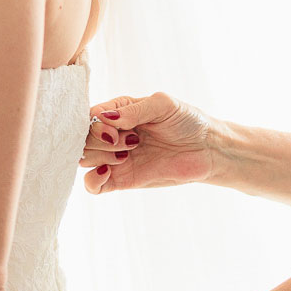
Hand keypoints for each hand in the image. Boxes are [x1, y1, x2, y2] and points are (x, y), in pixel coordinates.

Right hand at [82, 92, 222, 193]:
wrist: (207, 150)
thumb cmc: (188, 121)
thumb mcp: (163, 105)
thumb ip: (133, 110)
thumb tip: (104, 118)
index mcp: (119, 113)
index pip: (88, 117)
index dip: (95, 125)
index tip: (115, 129)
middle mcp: (113, 135)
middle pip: (82, 139)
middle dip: (99, 141)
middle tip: (130, 142)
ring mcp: (115, 158)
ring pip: (84, 159)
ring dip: (100, 157)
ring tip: (126, 155)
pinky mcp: (121, 180)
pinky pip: (92, 186)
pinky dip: (92, 180)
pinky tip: (107, 172)